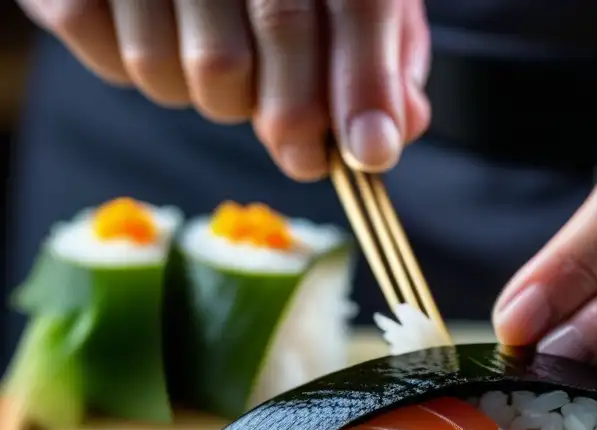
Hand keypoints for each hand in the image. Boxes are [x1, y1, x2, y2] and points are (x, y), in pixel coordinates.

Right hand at [18, 0, 431, 177]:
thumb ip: (382, 59)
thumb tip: (385, 136)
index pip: (358, 1)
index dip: (366, 84)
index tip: (371, 154)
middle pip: (281, 29)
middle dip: (300, 116)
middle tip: (305, 152)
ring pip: (199, 69)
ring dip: (219, 101)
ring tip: (222, 65)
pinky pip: (118, 62)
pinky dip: (145, 76)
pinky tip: (163, 43)